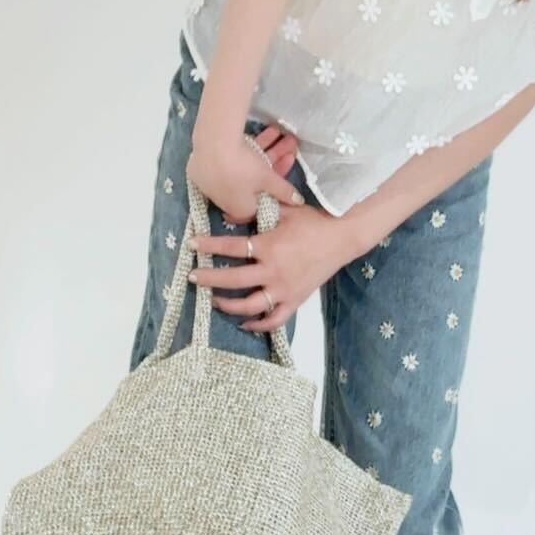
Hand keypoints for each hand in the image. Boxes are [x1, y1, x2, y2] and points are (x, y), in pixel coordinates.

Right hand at [186, 125, 303, 227]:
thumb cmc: (244, 169)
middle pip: (252, 183)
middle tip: (287, 144)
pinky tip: (260, 133)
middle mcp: (224, 200)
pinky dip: (244, 148)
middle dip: (273, 162)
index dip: (272, 190)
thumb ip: (284, 192)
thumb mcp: (268, 179)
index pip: (259, 205)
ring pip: (241, 168)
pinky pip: (226, 161)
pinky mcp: (200, 169)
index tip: (281, 175)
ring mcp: (210, 184)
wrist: (213, 145)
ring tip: (277, 132)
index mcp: (240, 209)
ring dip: (263, 150)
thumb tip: (299, 202)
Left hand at [186, 202, 353, 332]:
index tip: (192, 244)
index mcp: (269, 247)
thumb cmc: (313, 221)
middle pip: (233, 280)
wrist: (343, 237)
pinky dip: (258, 325)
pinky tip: (244, 323)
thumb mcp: (285, 210)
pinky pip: (274, 320)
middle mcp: (273, 271)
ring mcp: (284, 290)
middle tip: (192, 277)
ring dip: (228, 305)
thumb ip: (257, 211)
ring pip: (249, 305)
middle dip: (208, 279)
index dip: (208, 245)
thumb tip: (228, 214)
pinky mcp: (295, 300)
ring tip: (214, 301)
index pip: (230, 247)